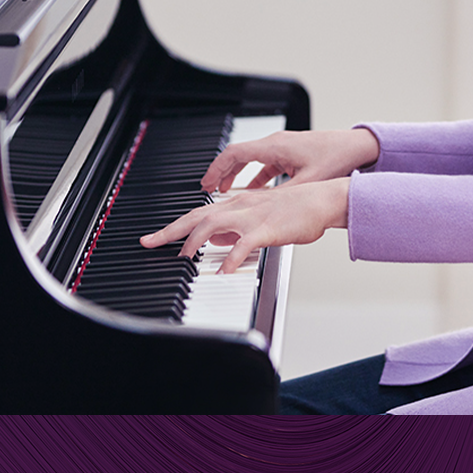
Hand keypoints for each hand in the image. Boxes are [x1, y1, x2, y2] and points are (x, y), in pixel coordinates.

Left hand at [139, 177, 350, 272]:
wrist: (322, 200)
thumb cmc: (296, 210)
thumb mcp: (259, 217)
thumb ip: (235, 228)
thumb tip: (214, 240)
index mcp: (237, 204)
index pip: (197, 213)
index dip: (173, 226)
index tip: (154, 237)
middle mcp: (239, 206)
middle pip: (196, 216)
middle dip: (170, 231)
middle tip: (150, 243)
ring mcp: (252, 216)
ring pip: (213, 224)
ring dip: (194, 242)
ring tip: (185, 258)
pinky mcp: (267, 229)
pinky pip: (243, 245)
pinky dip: (229, 259)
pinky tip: (222, 273)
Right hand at [200, 128, 378, 192]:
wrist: (358, 146)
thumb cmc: (337, 158)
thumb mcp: (307, 182)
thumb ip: (281, 197)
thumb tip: (260, 213)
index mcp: (275, 147)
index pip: (234, 154)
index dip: (216, 169)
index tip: (205, 184)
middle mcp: (276, 143)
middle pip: (238, 155)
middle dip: (221, 172)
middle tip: (208, 189)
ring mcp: (284, 147)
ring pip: (251, 159)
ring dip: (237, 174)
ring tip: (225, 191)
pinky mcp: (292, 153)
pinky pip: (266, 163)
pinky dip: (255, 176)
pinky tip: (253, 191)